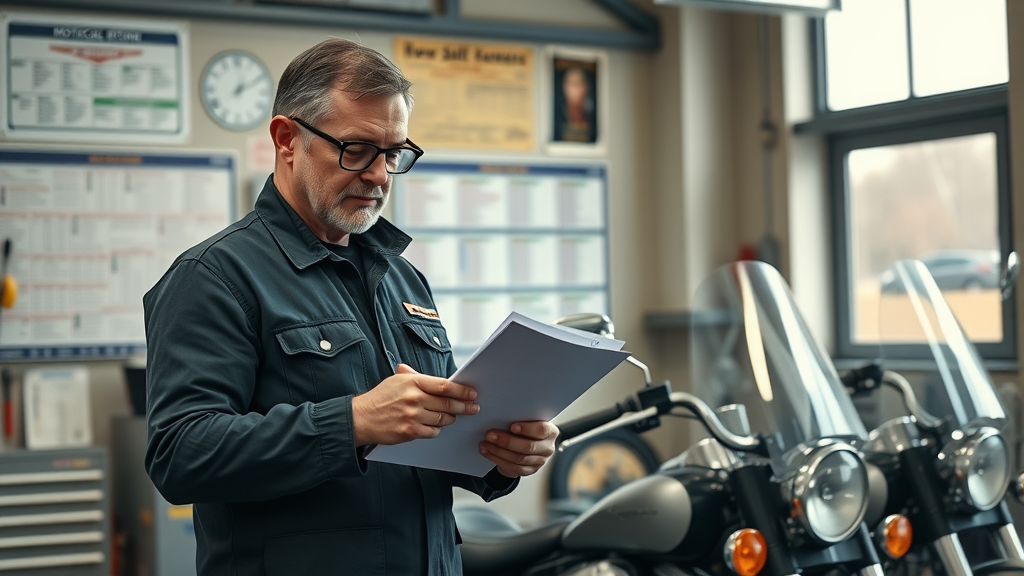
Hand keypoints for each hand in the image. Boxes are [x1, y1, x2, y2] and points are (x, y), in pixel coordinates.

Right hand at [352, 364, 478, 445]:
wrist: (360, 418)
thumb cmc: (379, 398)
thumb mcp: (396, 381)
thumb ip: (416, 377)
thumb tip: (437, 378)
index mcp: (412, 381)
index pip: (444, 385)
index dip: (462, 390)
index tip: (472, 393)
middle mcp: (414, 398)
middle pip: (447, 403)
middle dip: (464, 406)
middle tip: (473, 407)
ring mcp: (412, 416)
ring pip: (442, 419)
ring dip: (451, 418)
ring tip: (454, 416)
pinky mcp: (410, 431)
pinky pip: (433, 432)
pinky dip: (437, 429)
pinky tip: (436, 426)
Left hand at [479, 421, 557, 477]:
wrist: (526, 444)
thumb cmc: (526, 428)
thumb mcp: (528, 421)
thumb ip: (521, 418)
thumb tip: (502, 413)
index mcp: (551, 432)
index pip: (542, 430)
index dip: (527, 429)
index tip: (512, 426)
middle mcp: (547, 448)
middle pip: (528, 447)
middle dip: (507, 441)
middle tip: (490, 435)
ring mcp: (539, 461)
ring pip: (518, 459)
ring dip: (498, 451)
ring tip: (485, 444)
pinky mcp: (529, 470)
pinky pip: (513, 468)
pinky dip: (497, 459)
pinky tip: (487, 452)